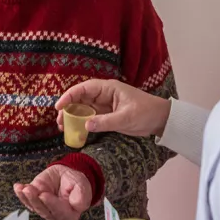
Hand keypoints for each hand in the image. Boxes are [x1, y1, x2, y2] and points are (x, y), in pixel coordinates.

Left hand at [14, 165, 91, 219]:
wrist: (67, 176)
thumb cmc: (75, 183)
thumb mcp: (83, 186)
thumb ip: (82, 196)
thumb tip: (77, 204)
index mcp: (69, 214)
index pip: (59, 211)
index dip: (51, 203)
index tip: (43, 195)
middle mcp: (55, 215)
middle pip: (44, 210)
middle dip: (35, 200)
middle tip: (29, 190)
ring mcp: (44, 208)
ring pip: (34, 206)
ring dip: (27, 197)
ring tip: (23, 188)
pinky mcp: (35, 201)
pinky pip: (27, 200)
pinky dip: (21, 194)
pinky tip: (18, 188)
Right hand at [56, 79, 171, 137]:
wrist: (160, 119)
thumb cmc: (146, 112)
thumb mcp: (126, 117)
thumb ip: (106, 122)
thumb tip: (85, 125)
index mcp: (108, 88)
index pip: (84, 88)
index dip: (69, 96)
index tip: (59, 106)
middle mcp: (104, 95)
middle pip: (81, 98)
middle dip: (68, 108)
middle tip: (59, 121)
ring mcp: (105, 105)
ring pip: (83, 108)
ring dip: (73, 116)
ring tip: (63, 127)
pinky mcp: (107, 115)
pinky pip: (90, 117)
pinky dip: (82, 123)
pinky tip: (75, 131)